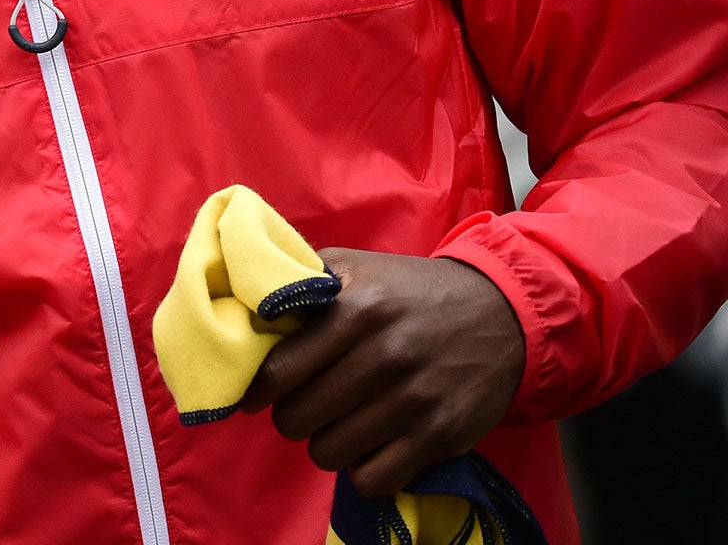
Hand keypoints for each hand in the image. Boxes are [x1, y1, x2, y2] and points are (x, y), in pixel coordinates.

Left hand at [238, 248, 525, 497]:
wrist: (501, 311)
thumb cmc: (409, 290)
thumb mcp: (355, 266)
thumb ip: (299, 279)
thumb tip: (242, 305)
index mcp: (356, 308)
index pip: (280, 370)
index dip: (256, 389)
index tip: (254, 394)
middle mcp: (384, 355)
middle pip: (298, 418)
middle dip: (290, 416)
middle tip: (301, 405)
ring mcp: (415, 400)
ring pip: (330, 452)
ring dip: (325, 442)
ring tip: (336, 422)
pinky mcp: (441, 436)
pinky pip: (374, 478)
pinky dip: (363, 469)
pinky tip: (368, 444)